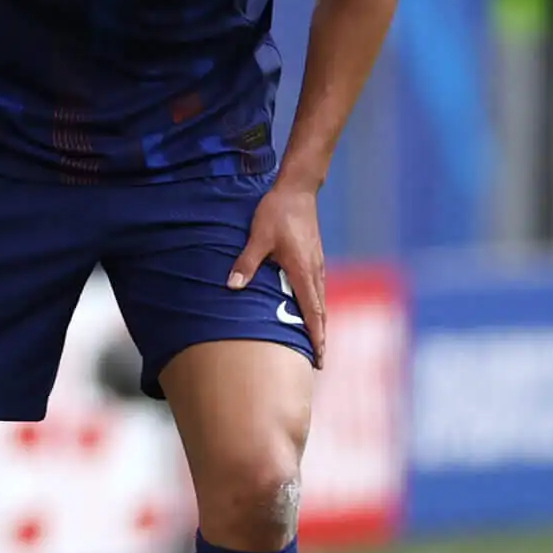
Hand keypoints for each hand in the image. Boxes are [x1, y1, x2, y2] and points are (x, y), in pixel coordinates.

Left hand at [228, 182, 327, 366]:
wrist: (297, 189)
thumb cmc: (277, 212)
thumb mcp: (258, 236)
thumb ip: (246, 263)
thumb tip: (232, 286)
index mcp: (302, 270)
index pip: (312, 312)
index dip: (316, 337)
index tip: (319, 358)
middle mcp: (314, 271)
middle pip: (320, 312)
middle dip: (319, 338)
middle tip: (318, 363)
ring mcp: (316, 264)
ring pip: (320, 302)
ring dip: (318, 324)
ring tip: (314, 344)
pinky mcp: (313, 258)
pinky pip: (316, 290)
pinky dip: (315, 307)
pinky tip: (309, 314)